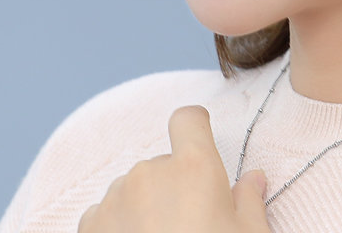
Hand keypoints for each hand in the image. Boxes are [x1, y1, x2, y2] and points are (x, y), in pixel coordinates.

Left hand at [78, 106, 270, 232]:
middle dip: (174, 188)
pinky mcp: (88, 227)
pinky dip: (118, 229)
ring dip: (144, 209)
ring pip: (133, 190)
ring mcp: (114, 199)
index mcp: (194, 167)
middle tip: (189, 228)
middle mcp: (151, 173)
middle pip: (163, 164)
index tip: (199, 141)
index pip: (188, 119)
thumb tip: (253, 179)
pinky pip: (106, 215)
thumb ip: (249, 203)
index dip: (194, 127)